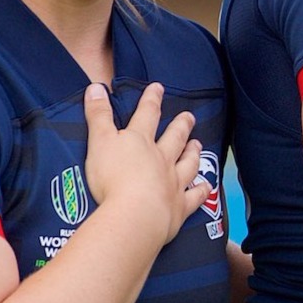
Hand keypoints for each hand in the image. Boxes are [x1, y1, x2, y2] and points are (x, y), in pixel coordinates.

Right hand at [83, 82, 204, 245]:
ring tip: (198, 144)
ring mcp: (174, 182)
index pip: (147, 115)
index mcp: (140, 142)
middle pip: (174, 138)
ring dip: (193, 153)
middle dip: (181, 125)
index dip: (152, 100)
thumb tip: (95, 87)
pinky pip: (194, 196)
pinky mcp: (179, 206)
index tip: (158, 88)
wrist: (134, 214)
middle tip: (189, 116)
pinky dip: (201, 190)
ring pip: (188, 163)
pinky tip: (206, 186)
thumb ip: (97, 115)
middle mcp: (162, 159)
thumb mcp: (99, 142)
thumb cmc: (112, 178)